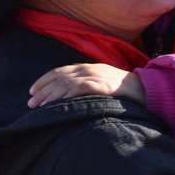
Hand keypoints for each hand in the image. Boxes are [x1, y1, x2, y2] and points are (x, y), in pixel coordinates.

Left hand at [27, 63, 144, 107]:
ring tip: (40, 107)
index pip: (59, 72)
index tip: (31, 91)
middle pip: (58, 78)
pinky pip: (80, 89)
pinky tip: (58, 104)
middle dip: (42, 90)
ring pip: (65, 83)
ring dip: (50, 95)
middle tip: (31, 103)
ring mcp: (94, 76)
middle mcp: (87, 69)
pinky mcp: (101, 85)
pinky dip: (67, 96)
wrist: (144, 87)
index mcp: (86, 67)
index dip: (43, 81)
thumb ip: (85, 86)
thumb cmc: (121, 89)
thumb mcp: (100, 83)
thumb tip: (67, 98)